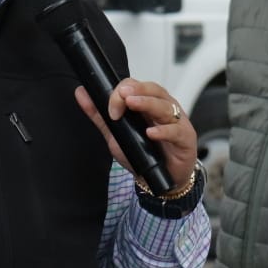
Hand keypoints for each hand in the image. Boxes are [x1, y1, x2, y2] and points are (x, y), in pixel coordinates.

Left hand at [74, 79, 197, 187]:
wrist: (160, 181)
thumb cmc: (145, 155)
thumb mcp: (117, 134)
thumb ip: (99, 115)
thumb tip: (81, 93)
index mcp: (149, 104)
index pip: (138, 86)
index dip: (123, 91)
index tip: (111, 104)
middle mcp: (164, 109)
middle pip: (154, 90)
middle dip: (137, 90)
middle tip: (122, 95)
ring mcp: (176, 123)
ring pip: (165, 106)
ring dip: (148, 103)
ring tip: (133, 104)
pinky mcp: (185, 139)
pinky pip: (176, 131)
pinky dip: (164, 131)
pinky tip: (151, 133)